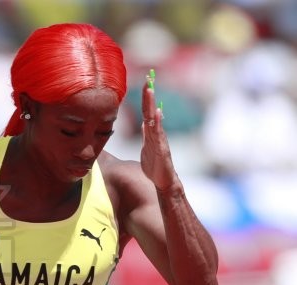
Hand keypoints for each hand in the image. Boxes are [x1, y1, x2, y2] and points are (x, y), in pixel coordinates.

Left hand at [140, 72, 178, 191]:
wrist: (163, 181)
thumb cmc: (155, 166)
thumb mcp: (147, 147)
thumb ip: (146, 135)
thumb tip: (144, 123)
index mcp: (151, 133)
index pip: (147, 112)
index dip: (145, 98)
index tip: (144, 82)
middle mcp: (156, 133)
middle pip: (151, 111)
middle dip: (148, 95)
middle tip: (147, 79)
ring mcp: (160, 140)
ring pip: (154, 120)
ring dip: (151, 104)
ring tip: (149, 90)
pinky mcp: (162, 149)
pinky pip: (159, 135)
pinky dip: (158, 124)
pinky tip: (157, 113)